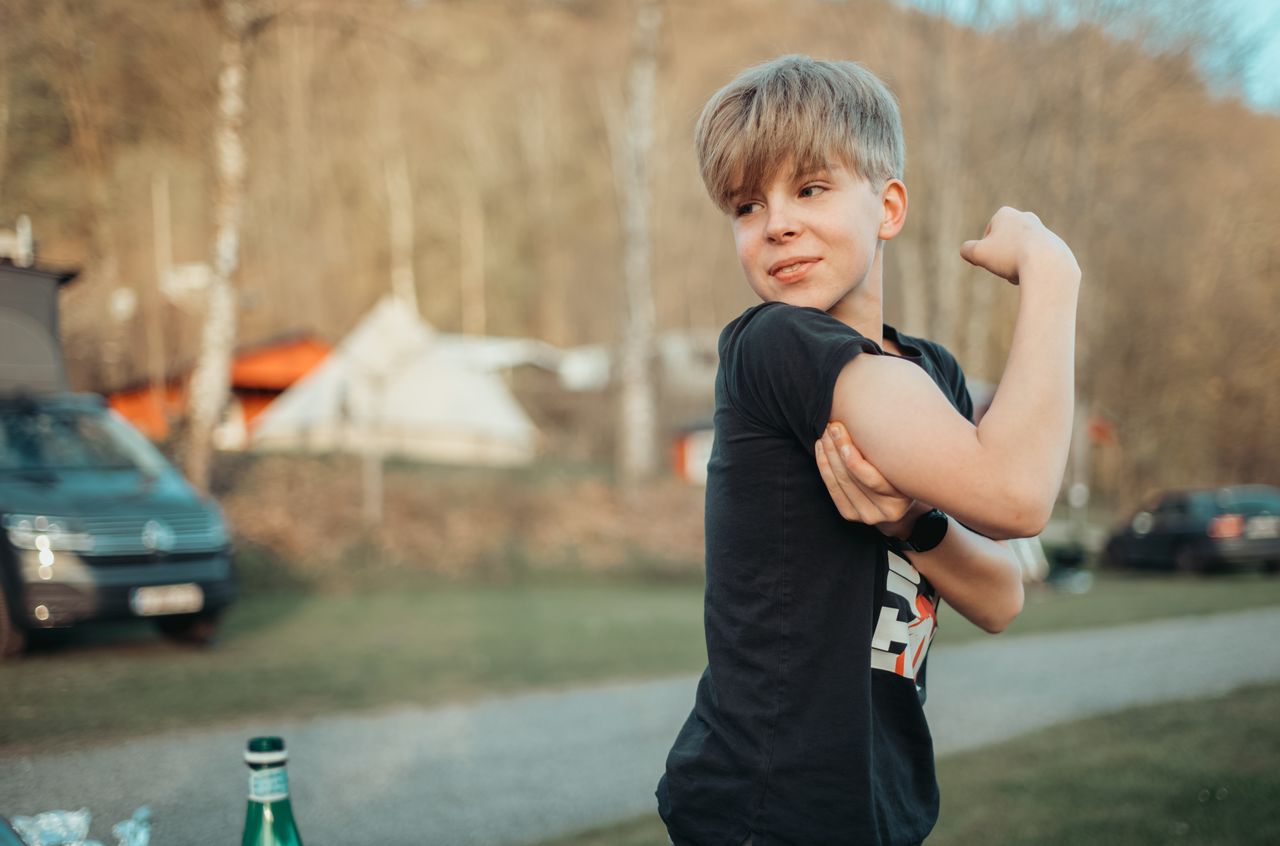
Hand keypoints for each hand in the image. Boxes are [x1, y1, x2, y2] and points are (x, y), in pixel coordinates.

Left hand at [815, 421, 917, 533]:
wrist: (901, 494)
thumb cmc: (904, 468)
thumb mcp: (903, 460)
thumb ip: (891, 446)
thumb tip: (873, 413)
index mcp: (901, 501)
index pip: (871, 479)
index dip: (852, 455)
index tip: (841, 429)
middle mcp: (883, 513)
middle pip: (851, 478)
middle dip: (837, 448)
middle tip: (831, 426)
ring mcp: (865, 516)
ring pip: (839, 481)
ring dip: (828, 454)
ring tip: (825, 433)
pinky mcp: (850, 514)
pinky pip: (832, 488)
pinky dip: (824, 466)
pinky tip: (821, 447)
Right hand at [959, 206, 1078, 285]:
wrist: (1047, 265)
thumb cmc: (1010, 256)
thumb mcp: (978, 254)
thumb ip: (967, 250)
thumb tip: (966, 250)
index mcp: (1006, 214)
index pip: (988, 235)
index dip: (986, 251)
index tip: (992, 259)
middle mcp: (1026, 218)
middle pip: (1006, 244)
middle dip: (1003, 257)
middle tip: (1005, 268)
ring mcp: (1044, 231)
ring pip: (1022, 253)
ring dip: (1017, 265)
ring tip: (1021, 273)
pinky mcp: (1057, 245)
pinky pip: (1039, 261)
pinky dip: (1034, 269)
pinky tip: (1036, 274)